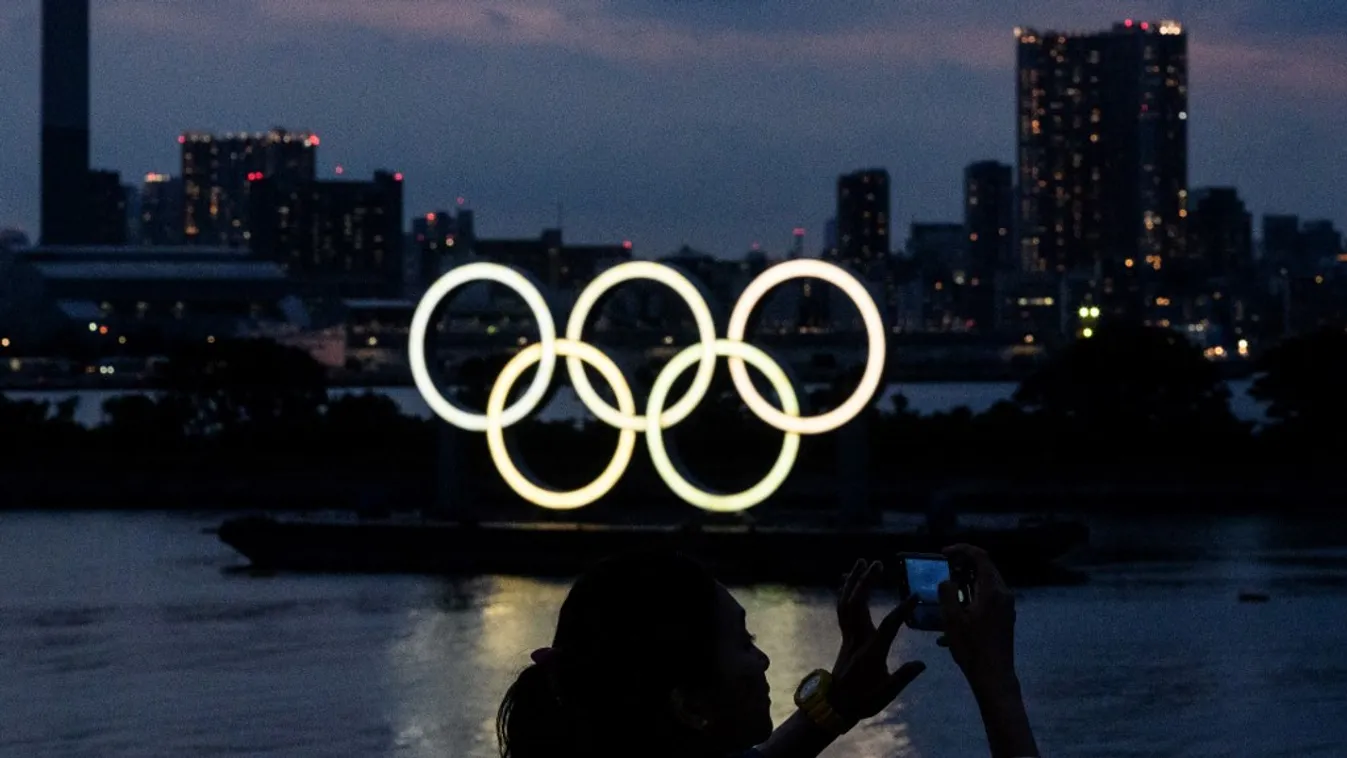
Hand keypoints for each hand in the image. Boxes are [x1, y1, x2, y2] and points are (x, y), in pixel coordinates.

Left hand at [828, 559, 926, 721]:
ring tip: (862, 562)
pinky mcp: (844, 636)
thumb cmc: (863, 700)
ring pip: (847, 603)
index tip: (915, 595)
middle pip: (859, 605)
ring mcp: (848, 636)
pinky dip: (845, 592)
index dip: (902, 609)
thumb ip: (904, 676)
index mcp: (872, 652)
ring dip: (853, 581)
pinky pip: (842, 609)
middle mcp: (857, 639)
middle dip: (867, 582)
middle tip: (878, 563)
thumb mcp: (888, 693)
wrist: (835, 705)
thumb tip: (923, 663)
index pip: (889, 625)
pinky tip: (848, 580)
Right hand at [937, 545, 1018, 697]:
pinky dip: (972, 600)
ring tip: (948, 594)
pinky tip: (954, 621)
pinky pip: (988, 600)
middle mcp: (1004, 595)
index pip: (980, 557)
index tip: (944, 553)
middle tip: (945, 569)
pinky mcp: (1006, 619)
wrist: (994, 676)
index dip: (961, 550)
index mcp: (992, 590)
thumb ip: (947, 593)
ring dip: (966, 584)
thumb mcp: (952, 619)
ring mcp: (1007, 608)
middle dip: (963, 566)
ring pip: (986, 585)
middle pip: (985, 569)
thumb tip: (948, 582)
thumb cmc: (972, 647)